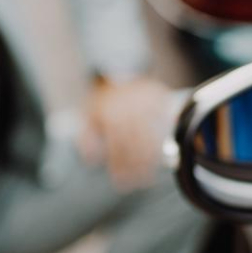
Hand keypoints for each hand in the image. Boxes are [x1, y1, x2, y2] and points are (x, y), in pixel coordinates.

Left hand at [80, 76, 171, 190]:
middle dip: (136, 170)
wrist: (119, 66)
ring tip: (148, 178)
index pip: (117, 149)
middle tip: (136, 186)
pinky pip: (163, 124)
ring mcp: (146, 105)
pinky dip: (164, 140)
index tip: (121, 184)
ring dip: (151, 162)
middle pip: (135, 148)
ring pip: (151, 139)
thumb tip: (91, 161)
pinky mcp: (159, 100)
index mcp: (110, 116)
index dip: (120, 168)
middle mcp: (129, 112)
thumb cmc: (103, 97)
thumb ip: (87, 138)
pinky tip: (163, 155)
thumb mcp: (88, 114)